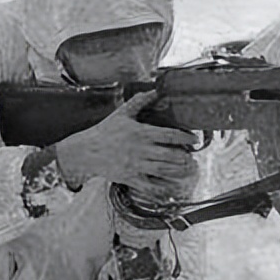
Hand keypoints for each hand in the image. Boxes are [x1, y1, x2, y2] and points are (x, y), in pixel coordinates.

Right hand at [54, 90, 198, 201]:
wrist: (84, 151)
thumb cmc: (105, 131)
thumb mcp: (122, 113)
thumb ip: (140, 101)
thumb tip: (156, 90)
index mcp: (140, 133)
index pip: (168, 135)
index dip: (185, 137)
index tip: (195, 139)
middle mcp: (140, 149)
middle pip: (169, 155)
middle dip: (185, 157)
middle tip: (193, 157)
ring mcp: (135, 165)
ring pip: (163, 170)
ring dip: (179, 171)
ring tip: (189, 169)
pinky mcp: (130, 178)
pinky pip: (149, 186)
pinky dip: (163, 188)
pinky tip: (173, 187)